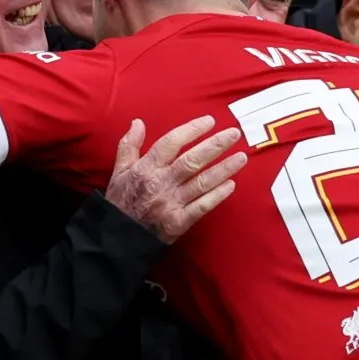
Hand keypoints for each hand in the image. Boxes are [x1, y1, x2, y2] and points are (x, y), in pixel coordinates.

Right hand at [105, 116, 247, 242]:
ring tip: (241, 157)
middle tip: (234, 134)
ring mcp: (171, 203)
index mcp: (146, 168)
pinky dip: (216, 196)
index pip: (171, 143)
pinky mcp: (178, 222)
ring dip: (223, 169)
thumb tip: (138, 121)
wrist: (117, 238)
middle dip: (215, 145)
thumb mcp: (119, 170)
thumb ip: (129, 145)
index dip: (191, 130)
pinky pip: (201, 207)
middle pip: (191, 160)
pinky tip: (231, 185)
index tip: (209, 121)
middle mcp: (160, 183)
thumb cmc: (121, 202)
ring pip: (201, 182)